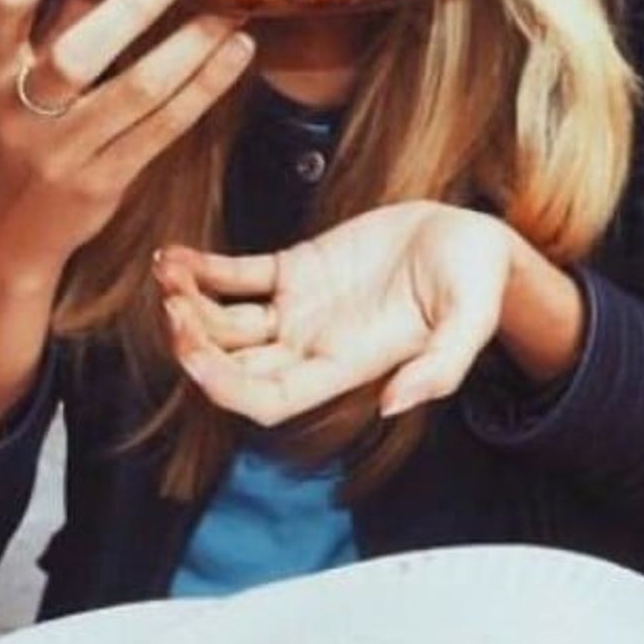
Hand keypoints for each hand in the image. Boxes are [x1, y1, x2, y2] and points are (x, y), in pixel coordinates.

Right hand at [0, 0, 255, 283]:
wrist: (0, 236)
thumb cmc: (10, 137)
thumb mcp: (5, 78)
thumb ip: (51, 22)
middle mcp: (16, 109)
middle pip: (78, 52)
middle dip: (135, 5)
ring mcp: (62, 150)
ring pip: (136, 90)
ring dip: (191, 46)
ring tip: (230, 10)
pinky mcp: (104, 180)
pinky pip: (166, 127)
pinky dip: (206, 87)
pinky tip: (236, 55)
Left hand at [155, 202, 514, 425]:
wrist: (472, 239)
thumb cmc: (477, 283)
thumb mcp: (471, 322)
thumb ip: (442, 367)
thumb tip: (395, 404)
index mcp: (346, 367)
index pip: (268, 398)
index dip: (224, 386)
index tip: (194, 354)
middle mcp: (313, 345)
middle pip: (233, 364)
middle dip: (194, 343)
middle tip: (171, 306)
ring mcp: (301, 307)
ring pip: (225, 321)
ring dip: (189, 304)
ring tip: (166, 273)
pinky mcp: (298, 268)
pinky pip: (237, 275)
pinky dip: (202, 269)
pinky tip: (174, 257)